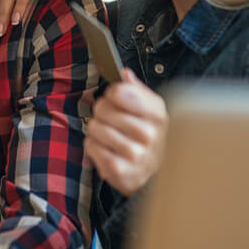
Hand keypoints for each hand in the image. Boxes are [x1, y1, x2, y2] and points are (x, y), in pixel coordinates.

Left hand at [85, 69, 167, 195]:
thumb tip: (124, 74)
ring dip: (96, 130)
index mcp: (157, 114)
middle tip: (110, 120)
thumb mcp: (151, 110)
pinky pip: (90, 146)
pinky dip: (93, 146)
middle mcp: (148, 134)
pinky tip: (106, 149)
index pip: (119, 92)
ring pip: (94, 127)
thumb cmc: (149, 136)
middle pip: (102, 108)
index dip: (112, 94)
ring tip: (109, 136)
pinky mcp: (119, 170)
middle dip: (101, 112)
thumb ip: (136, 90)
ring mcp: (134, 154)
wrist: (156, 174)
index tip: (116, 100)